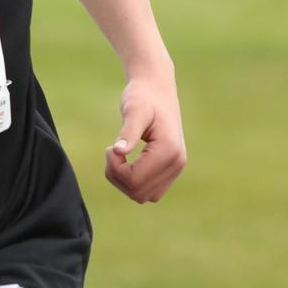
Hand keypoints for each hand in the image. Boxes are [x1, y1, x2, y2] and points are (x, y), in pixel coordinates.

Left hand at [106, 72, 185, 203]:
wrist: (157, 90)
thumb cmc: (143, 96)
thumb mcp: (134, 109)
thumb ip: (128, 131)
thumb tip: (119, 150)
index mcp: (169, 150)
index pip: (135, 180)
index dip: (115, 168)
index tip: (110, 147)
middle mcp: (177, 164)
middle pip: (138, 193)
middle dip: (118, 176)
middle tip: (112, 151)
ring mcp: (175, 169)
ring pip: (142, 196)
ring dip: (124, 181)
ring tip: (119, 156)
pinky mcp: (170, 171)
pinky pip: (148, 192)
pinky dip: (132, 182)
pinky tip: (127, 162)